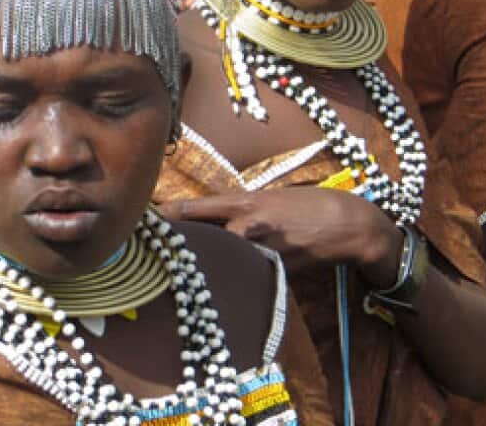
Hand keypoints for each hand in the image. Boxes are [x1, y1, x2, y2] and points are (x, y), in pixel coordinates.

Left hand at [158, 188, 402, 283]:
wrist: (348, 224)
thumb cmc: (310, 204)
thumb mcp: (270, 196)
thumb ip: (239, 209)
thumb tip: (209, 219)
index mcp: (244, 202)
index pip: (191, 210)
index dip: (162, 217)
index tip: (138, 223)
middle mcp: (247, 227)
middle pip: (198, 241)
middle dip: (176, 249)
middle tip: (147, 255)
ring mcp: (259, 252)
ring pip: (220, 263)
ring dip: (202, 268)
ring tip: (178, 276)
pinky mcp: (274, 273)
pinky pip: (246, 278)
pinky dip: (234, 281)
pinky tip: (223, 288)